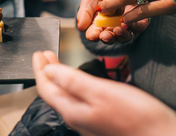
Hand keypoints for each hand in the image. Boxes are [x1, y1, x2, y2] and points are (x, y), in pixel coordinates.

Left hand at [33, 51, 175, 135]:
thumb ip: (72, 81)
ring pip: (67, 97)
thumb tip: (47, 70)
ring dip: (61, 78)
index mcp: (73, 111)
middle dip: (48, 72)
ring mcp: (91, 122)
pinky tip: (81, 81)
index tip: (38, 53)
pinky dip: (75, 86)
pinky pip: (80, 101)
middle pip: (55, 93)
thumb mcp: (101, 92)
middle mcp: (79, 119)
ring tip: (58, 64)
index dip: (40, 69)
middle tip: (45, 55)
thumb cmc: (137, 116)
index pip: (47, 89)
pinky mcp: (104, 121)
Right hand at [77, 0, 147, 44]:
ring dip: (121, 35)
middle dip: (107, 38)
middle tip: (105, 36)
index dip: (93, 35)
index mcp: (98, 25)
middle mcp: (112, 28)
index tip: (92, 35)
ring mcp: (126, 26)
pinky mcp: (140, 22)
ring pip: (125, 36)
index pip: (94, 33)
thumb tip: (80, 26)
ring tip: (118, 30)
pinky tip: (130, 21)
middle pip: (110, 38)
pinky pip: (138, 27)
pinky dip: (134, 26)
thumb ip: (84, 12)